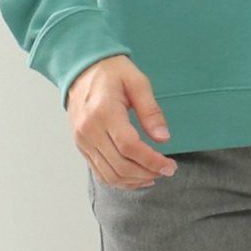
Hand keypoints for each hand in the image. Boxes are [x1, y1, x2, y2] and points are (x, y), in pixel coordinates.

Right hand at [69, 55, 178, 188]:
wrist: (81, 68)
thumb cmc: (111, 72)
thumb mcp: (137, 82)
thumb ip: (151, 111)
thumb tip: (163, 138)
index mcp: (104, 112)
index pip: (129, 147)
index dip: (152, 161)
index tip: (170, 165)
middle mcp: (89, 130)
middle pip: (120, 165)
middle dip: (147, 173)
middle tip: (167, 171)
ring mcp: (82, 140)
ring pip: (110, 174)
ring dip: (135, 181)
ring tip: (154, 175)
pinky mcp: (81, 146)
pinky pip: (100, 172)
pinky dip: (120, 181)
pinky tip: (136, 178)